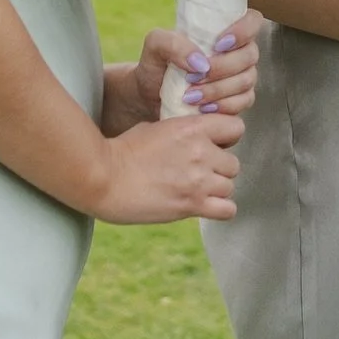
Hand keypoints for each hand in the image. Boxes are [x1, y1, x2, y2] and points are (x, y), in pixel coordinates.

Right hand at [90, 112, 245, 223]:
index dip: (228, 138)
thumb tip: (189, 137)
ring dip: (216, 190)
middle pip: (233, 163)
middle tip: (199, 174)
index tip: (215, 146)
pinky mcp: (192, 204)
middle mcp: (201, 151)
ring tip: (195, 191)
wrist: (102, 178)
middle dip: (219, 169)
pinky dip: (220, 210)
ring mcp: (199, 179)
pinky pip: (227, 210)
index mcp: (192, 127)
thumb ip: (179, 133)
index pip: (236, 127)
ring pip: (230, 186)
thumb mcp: (153, 128)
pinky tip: (204, 207)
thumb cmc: (120, 152)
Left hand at [105, 12, 265, 134]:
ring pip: (246, 81)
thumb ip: (172, 43)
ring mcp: (241, 76)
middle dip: (222, 68)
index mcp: (223, 29)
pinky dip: (223, 106)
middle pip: (249, 55)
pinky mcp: (239, 100)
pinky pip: (243, 102)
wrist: (150, 96)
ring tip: (191, 96)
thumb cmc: (156, 65)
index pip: (252, 20)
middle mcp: (238, 51)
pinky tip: (203, 109)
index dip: (244, 30)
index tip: (219, 44)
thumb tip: (200, 61)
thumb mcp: (155, 45)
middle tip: (193, 77)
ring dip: (218, 90)